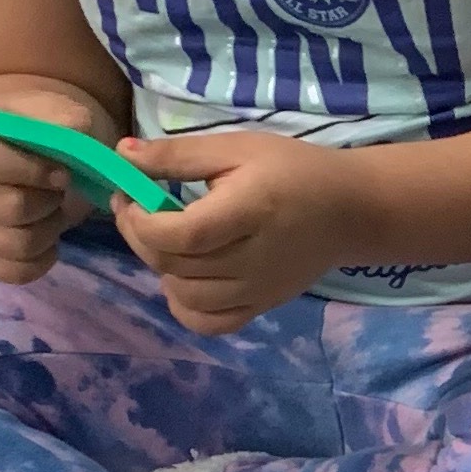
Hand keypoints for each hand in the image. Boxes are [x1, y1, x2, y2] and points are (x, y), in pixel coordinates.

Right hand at [0, 84, 103, 283]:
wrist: (9, 146)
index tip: (63, 172)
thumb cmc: (26, 127)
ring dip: (50, 229)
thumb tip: (78, 128)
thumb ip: (58, 114)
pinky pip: (15, 273)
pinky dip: (42, 258)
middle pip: (9, 208)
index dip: (33, 170)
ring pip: (16, 244)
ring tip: (53, 209)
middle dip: (49, 200)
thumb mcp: (43, 107)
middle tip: (60, 189)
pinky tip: (48, 236)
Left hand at [111, 131, 359, 333]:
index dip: (141, 221)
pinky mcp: (260, 307)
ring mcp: (256, 291)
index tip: (127, 195)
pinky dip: (183, 307)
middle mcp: (251, 260)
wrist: (349, 210)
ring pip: (183, 296)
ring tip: (163, 239)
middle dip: (140, 236)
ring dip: (159, 268)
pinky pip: (209, 323)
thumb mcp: (236, 148)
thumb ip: (177, 155)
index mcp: (248, 212)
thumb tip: (120, 155)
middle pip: (174, 265)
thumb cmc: (292, 169)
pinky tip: (182, 279)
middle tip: (136, 208)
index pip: (181, 233)